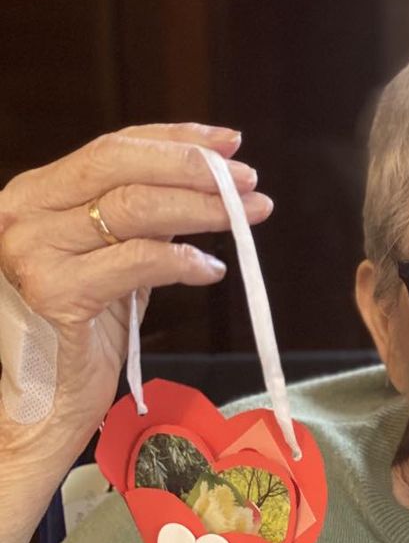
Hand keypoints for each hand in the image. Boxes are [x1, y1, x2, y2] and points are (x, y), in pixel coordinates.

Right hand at [0, 123, 272, 447]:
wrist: (40, 403)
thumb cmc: (80, 331)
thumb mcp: (110, 260)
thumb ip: (142, 222)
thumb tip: (211, 185)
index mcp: (37, 194)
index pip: (113, 147)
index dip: (176, 139)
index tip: (229, 141)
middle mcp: (25, 214)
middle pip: (120, 165)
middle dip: (193, 167)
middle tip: (249, 180)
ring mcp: (34, 252)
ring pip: (134, 208)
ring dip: (203, 209)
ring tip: (249, 217)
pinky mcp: (56, 294)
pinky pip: (137, 262)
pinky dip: (184, 262)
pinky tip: (213, 269)